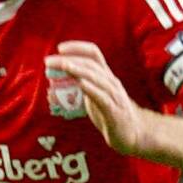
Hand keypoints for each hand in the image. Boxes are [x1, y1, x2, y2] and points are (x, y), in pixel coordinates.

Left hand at [45, 41, 148, 155]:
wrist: (132, 134)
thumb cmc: (110, 115)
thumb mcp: (94, 96)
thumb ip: (79, 87)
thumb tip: (54, 85)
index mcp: (105, 76)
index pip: (94, 53)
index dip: (77, 47)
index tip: (60, 48)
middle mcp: (110, 82)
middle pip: (90, 64)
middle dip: (69, 59)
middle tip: (49, 61)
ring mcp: (114, 95)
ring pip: (96, 77)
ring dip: (78, 70)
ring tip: (64, 66)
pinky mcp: (114, 111)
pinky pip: (102, 97)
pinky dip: (91, 88)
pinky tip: (80, 84)